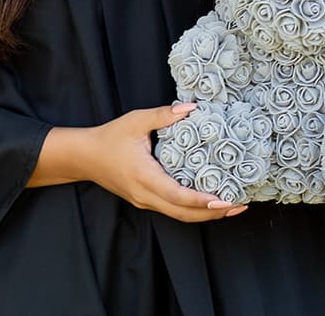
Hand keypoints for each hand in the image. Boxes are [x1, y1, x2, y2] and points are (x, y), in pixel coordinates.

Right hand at [79, 103, 248, 222]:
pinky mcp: (145, 200)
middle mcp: (146, 195)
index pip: (178, 196)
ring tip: (230, 206)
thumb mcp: (135, 121)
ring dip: (205, 214)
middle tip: (239, 205)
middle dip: (213, 213)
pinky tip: (207, 200)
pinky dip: (192, 209)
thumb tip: (191, 108)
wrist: (84, 157)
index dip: (203, 201)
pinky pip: (172, 210)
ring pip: (179, 216)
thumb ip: (164, 115)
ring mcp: (145, 201)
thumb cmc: (110, 137)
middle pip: (184, 214)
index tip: (225, 199)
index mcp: (145, 177)